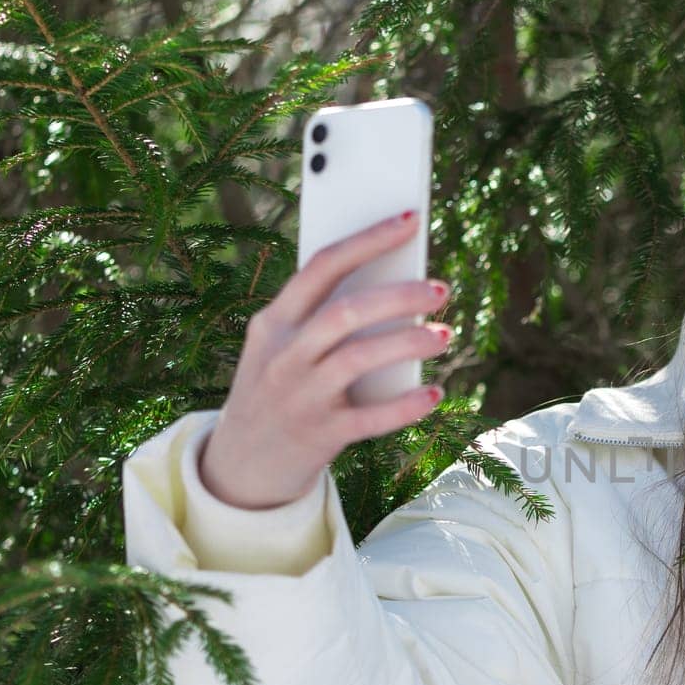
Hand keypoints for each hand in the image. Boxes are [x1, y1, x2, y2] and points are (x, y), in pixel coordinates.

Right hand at [199, 208, 454, 509]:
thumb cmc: (280, 389)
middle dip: (397, 296)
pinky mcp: (320, 436)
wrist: (240, 465)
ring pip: (357, 359)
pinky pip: (370, 419)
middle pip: (345, 311)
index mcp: (274, 321)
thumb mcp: (284, 348)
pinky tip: (435, 393)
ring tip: (445, 335)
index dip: (369, 239)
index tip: (411, 219)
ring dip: (407, 344)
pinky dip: (405, 406)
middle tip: (440, 289)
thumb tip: (401, 284)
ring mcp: (299, 396)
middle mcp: (283, 354)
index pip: (322, 266)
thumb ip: (327, 318)